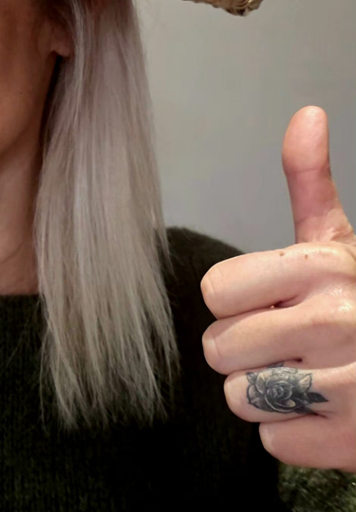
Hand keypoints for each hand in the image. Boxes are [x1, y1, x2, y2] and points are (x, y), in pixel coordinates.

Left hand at [200, 106, 355, 471]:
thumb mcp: (340, 240)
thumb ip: (310, 182)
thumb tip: (306, 114)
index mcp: (319, 266)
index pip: (214, 293)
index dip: (236, 303)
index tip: (272, 302)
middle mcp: (335, 322)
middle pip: (218, 349)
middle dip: (246, 350)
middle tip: (293, 343)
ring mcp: (347, 386)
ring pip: (240, 397)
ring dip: (267, 394)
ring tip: (310, 375)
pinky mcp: (352, 442)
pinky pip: (271, 442)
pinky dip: (295, 434)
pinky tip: (328, 412)